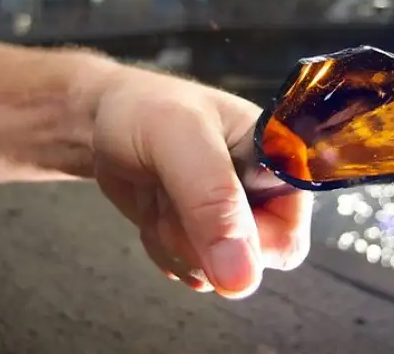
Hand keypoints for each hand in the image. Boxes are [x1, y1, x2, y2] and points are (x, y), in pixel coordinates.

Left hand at [93, 66, 313, 298]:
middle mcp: (265, 195)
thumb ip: (212, 200)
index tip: (202, 214)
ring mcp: (234, 218)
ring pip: (217, 272)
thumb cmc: (147, 112)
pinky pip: (194, 271)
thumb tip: (243, 280)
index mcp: (279, 162)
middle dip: (198, 241)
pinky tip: (156, 208)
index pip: (287, 238)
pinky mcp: (206, 235)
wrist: (106, 119)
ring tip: (162, 194)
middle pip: (249, 264)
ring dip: (176, 242)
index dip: (242, 242)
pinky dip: (164, 247)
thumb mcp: (177, 141)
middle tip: (172, 196)